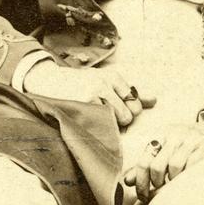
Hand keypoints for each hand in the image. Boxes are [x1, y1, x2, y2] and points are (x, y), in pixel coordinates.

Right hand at [23, 61, 155, 127]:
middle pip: (130, 113)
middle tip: (105, 118)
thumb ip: (131, 91)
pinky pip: (103, 124)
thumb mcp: (106, 81)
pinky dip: (99, 128)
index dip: (128, 112)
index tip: (114, 112)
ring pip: (119, 120)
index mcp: (114, 76)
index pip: (136, 102)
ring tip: (97, 120)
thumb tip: (155, 100)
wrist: (48, 81)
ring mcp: (95, 93)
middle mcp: (106, 83)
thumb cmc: (81, 84)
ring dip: (111, 126)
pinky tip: (89, 122)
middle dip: (121, 120)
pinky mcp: (84, 104)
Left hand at [123, 116, 203, 200]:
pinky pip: (192, 166)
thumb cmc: (187, 143)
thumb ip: (147, 163)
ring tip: (174, 184)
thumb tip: (127, 181)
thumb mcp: (166, 147)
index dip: (140, 182)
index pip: (143, 161)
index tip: (142, 195)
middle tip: (159, 190)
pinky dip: (187, 177)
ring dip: (172, 182)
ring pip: (174, 167)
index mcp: (161, 135)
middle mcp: (174, 135)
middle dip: (155, 184)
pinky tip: (187, 180)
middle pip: (156, 166)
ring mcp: (190, 140)